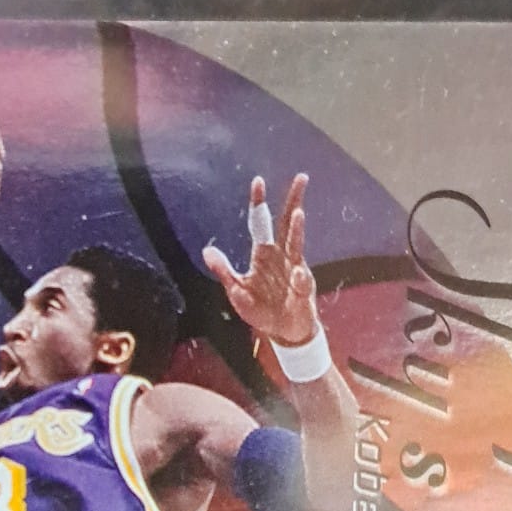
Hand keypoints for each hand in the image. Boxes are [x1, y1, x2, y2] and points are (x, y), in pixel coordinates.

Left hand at [202, 173, 317, 346]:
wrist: (282, 332)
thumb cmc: (260, 309)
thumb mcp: (236, 291)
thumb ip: (223, 271)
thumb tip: (207, 250)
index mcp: (263, 254)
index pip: (260, 222)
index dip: (259, 202)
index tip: (258, 181)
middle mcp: (281, 256)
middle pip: (287, 223)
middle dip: (293, 201)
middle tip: (300, 178)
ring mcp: (295, 270)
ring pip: (297, 245)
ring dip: (297, 231)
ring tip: (298, 214)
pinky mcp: (304, 289)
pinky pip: (302, 281)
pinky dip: (300, 278)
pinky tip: (299, 274)